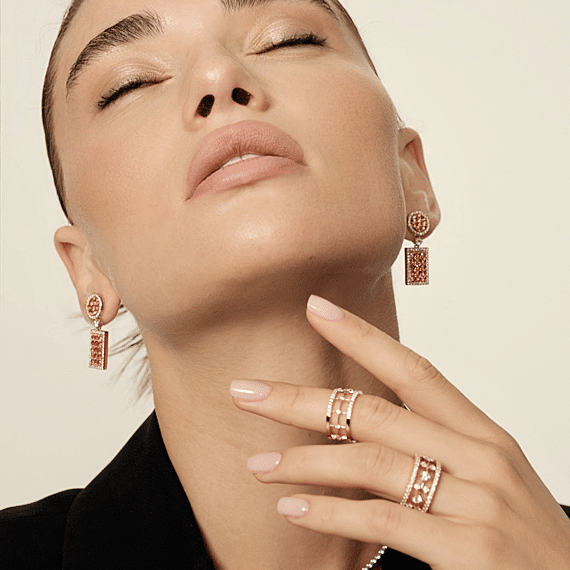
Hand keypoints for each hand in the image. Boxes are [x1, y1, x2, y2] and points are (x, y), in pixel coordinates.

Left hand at [230, 295, 569, 568]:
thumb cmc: (523, 536)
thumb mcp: (486, 477)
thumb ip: (433, 448)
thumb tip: (358, 430)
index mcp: (481, 433)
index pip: (413, 368)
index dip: (360, 335)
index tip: (314, 308)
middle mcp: (478, 457)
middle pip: (373, 412)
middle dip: (302, 400)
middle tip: (247, 391)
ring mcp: (475, 503)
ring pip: (369, 463)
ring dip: (304, 463)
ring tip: (259, 465)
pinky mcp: (468, 550)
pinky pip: (382, 520)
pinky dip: (330, 514)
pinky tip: (292, 509)